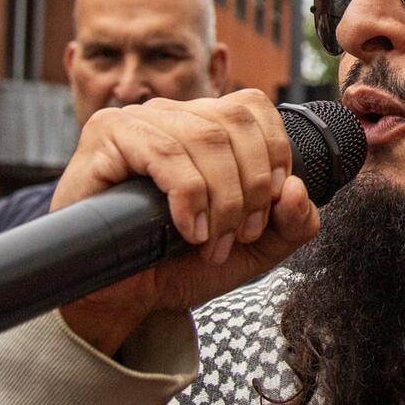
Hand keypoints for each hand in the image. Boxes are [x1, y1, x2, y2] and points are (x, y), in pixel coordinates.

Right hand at [53, 90, 319, 354]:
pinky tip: (188, 229)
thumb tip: (298, 189)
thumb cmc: (175, 265)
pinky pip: (164, 151)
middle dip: (252, 186)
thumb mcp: (252, 250)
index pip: (253, 107)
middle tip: (240, 235)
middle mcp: (172, 114)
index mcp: (205, 125)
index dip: (274, 152)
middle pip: (235, 124)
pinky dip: (188, 195)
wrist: (118, 296)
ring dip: (222, 199)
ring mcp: (137, 120)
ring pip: (204, 138)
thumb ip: (291, 225)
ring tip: (212, 243)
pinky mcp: (106, 135)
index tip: (272, 205)